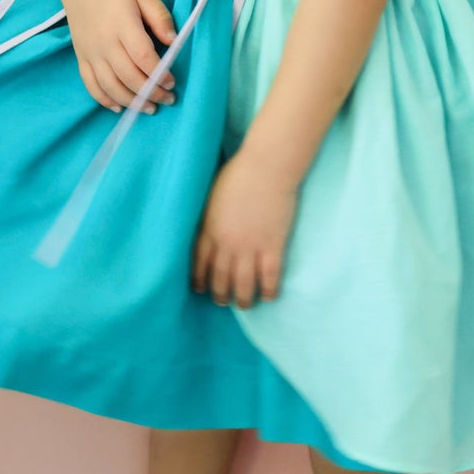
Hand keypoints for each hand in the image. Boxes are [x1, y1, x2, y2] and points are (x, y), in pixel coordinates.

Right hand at [58, 0, 177, 115]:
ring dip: (131, 102)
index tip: (172, 82)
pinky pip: (91, 84)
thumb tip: (174, 42)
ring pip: (110, 86)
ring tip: (149, 108)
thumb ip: (160, 16)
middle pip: (128, 76)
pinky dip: (104, 100)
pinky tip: (120, 107)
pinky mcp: (81, 57)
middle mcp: (103, 42)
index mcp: (121, 24)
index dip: (159, 73)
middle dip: (150, 92)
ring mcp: (90, 52)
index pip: (142, 56)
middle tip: (168, 99)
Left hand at [192, 152, 298, 307]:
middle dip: (221, 293)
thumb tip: (208, 229)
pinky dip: (269, 289)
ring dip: (243, 298)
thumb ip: (208, 217)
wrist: (266, 168)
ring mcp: (250, 247)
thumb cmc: (238, 174)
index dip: (200, 278)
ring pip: (244, 283)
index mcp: (209, 230)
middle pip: (221, 277)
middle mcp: (227, 244)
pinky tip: (269, 296)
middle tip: (223, 302)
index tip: (200, 289)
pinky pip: (269, 276)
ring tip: (244, 305)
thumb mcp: (212, 196)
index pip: (200, 262)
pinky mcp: (273, 246)